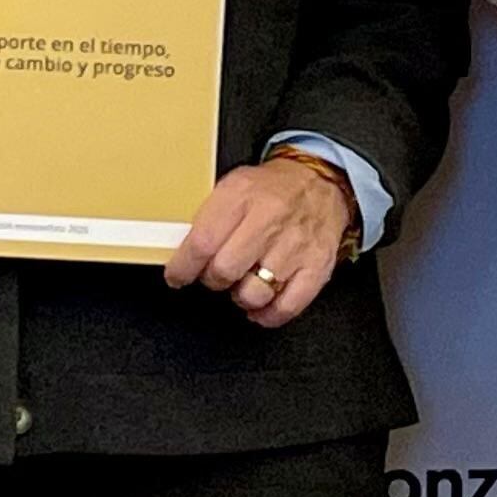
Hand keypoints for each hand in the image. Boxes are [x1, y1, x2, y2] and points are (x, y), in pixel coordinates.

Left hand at [162, 154, 350, 329]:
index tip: (177, 276)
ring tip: (242, 284)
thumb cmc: (271, 189)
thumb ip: (208, 217)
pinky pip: (287, 306)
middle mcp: (269, 221)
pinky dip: (268, 314)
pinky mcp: (316, 267)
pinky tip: (260, 307)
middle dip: (212, 280)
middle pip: (225, 271)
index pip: (202, 242)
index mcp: (242, 197)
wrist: (319, 182)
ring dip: (240, 297)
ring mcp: (295, 247)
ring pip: (254, 293)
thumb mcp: (233, 186)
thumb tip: (183, 253)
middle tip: (215, 274)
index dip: (183, 267)